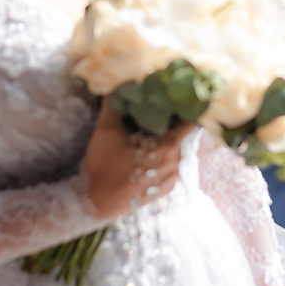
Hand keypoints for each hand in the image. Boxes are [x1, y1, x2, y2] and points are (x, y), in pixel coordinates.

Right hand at [81, 99, 190, 219]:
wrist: (94, 204)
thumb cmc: (102, 166)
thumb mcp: (106, 131)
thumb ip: (113, 104)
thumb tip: (115, 81)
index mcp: (168, 148)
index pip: (190, 123)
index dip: (185, 108)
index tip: (176, 97)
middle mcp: (175, 164)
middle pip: (181, 135)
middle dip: (170, 123)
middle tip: (156, 111)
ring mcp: (171, 179)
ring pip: (175, 151)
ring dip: (165, 142)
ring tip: (148, 133)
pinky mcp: (164, 190)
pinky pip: (169, 166)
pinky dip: (162, 158)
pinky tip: (145, 154)